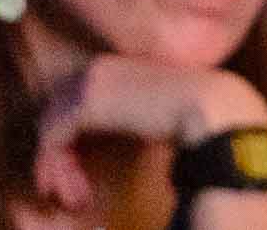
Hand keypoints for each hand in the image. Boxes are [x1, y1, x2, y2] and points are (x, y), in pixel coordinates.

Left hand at [32, 55, 266, 210]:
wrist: (214, 108)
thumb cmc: (200, 114)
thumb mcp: (159, 111)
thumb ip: (134, 113)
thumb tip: (115, 136)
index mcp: (118, 66)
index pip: (77, 100)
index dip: (73, 138)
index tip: (80, 171)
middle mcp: (98, 68)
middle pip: (57, 113)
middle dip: (60, 156)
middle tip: (71, 192)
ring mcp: (90, 82)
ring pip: (51, 128)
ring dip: (60, 169)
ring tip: (78, 199)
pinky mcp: (85, 102)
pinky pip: (55, 140)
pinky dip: (60, 170)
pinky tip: (79, 193)